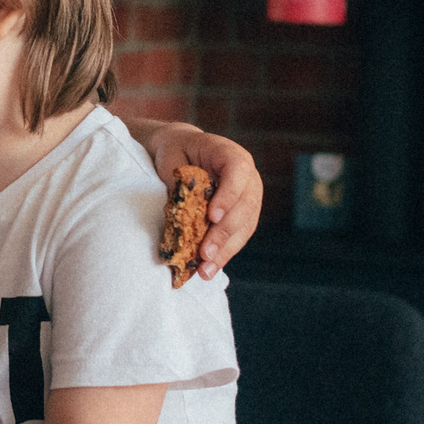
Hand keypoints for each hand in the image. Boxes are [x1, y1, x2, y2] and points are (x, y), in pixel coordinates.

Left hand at [149, 124, 261, 275]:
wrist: (185, 152)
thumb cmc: (178, 152)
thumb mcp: (172, 157)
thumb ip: (179, 179)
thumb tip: (182, 210)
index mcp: (232, 155)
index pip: (238, 171)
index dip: (228, 196)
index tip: (212, 216)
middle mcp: (249, 178)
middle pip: (245, 206)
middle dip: (224, 233)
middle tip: (205, 253)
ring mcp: (250, 199)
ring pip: (244, 228)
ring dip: (225, 251)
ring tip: (205, 270)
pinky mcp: (244, 218)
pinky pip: (238, 238)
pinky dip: (223, 255)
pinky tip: (208, 269)